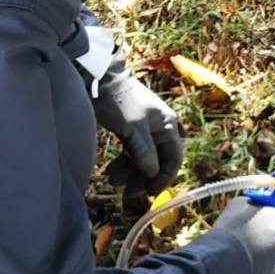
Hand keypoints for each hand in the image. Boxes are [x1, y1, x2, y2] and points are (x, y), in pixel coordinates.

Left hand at [91, 69, 184, 196]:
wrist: (100, 80)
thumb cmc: (120, 101)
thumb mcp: (133, 128)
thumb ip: (145, 153)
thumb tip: (153, 174)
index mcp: (168, 126)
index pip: (174, 159)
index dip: (164, 178)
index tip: (150, 193)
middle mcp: (161, 129)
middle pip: (158, 161)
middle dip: (143, 178)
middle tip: (128, 193)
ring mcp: (146, 131)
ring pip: (142, 159)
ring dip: (130, 172)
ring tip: (112, 181)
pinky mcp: (131, 131)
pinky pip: (131, 153)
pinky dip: (123, 163)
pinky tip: (110, 173)